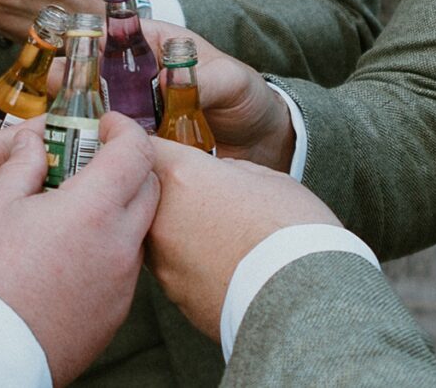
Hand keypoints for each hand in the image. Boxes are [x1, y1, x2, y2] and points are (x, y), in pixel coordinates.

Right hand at [0, 114, 159, 386]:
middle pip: (149, 188)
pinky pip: (124, 268)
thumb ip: (22, 163)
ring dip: (119, 210)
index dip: (124, 129)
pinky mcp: (115, 315)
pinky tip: (71, 253)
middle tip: (93, 159)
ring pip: (138, 230)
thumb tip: (35, 139)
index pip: (137, 152)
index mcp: (93, 210)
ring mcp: (122, 284)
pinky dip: (109, 249)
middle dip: (128, 165)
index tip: (105, 124)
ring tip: (74, 210)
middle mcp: (120, 246)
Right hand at [47, 20, 295, 170]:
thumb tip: (170, 83)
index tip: (62, 71)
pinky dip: (101, 160)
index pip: (105, 41)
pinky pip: (113, 151)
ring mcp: (134, 117)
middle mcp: (135, 81)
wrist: (266, 144)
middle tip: (52, 115)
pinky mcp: (138, 150)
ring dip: (79, 132)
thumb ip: (204, 79)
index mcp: (151, 48)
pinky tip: (88, 172)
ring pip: (94, 120)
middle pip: (88, 83)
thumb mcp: (232, 80)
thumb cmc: (248, 98)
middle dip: (67, 97)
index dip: (80, 53)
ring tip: (63, 147)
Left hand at [146, 138, 339, 341]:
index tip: (130, 134)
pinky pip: (172, 267)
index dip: (134, 138)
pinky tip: (219, 264)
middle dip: (159, 188)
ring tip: (214, 233)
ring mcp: (162, 260)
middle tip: (191, 191)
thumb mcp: (267, 178)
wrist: (306, 301)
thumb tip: (217, 175)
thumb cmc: (294, 232)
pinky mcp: (172, 294)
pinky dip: (188, 262)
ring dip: (174, 228)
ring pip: (155, 233)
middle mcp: (160, 217)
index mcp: (182, 176)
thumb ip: (228, 170)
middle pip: (142, 192)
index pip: (135, 145)